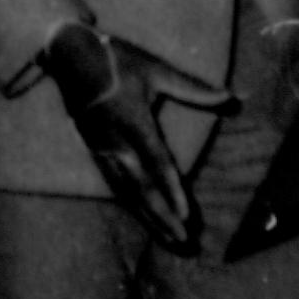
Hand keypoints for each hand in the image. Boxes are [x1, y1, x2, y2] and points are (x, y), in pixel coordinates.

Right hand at [39, 24, 226, 250]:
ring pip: (126, 192)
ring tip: (169, 239)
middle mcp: (116, 142)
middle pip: (141, 189)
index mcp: (133, 122)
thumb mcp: (156, 69)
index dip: (171, 191)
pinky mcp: (94, 151)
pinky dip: (130, 204)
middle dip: (163, 217)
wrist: (68, 57)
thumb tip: (230, 97)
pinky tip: (142, 217)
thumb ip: (192, 87)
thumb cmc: (116, 59)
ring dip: (148, 217)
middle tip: (184, 241)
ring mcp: (102, 150)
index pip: (156, 164)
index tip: (185, 215)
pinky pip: (114, 185)